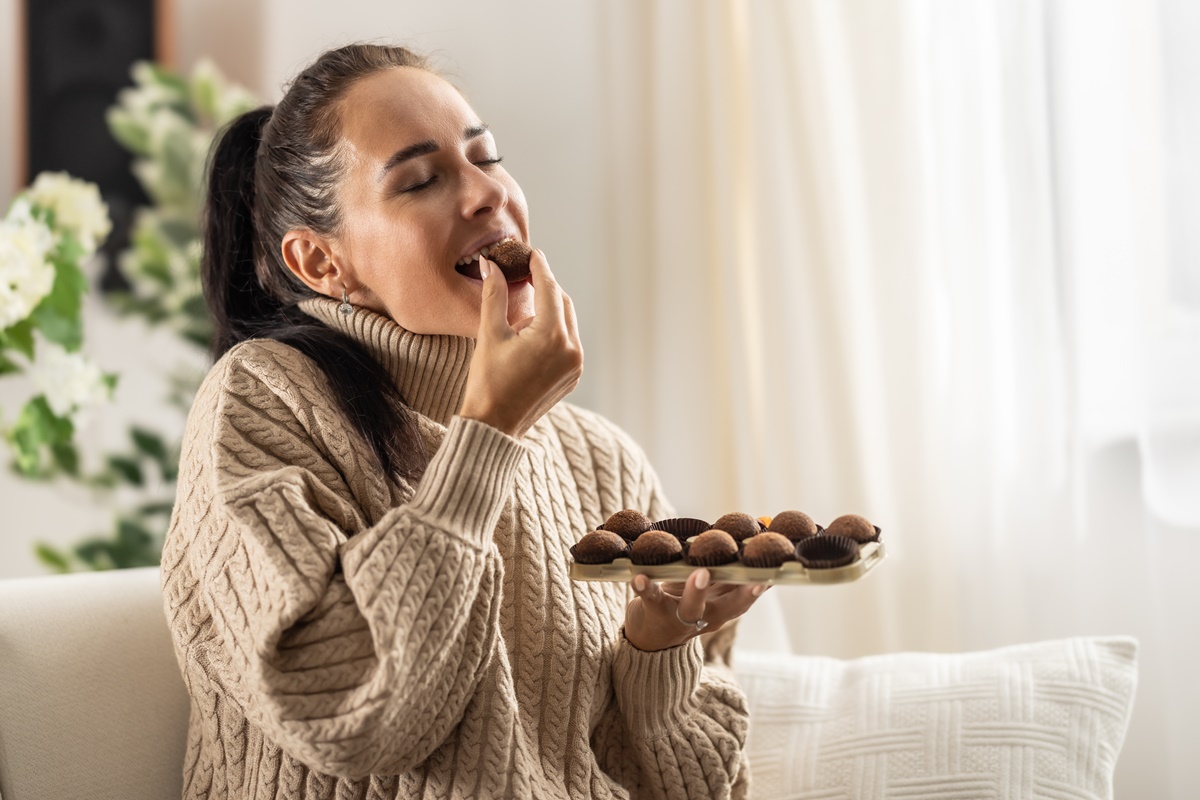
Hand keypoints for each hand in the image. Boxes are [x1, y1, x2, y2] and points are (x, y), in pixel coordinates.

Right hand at [459, 249, 583, 438]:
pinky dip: (554, 331)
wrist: (494, 426)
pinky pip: (568, 342)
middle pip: (562, 303)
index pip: (549, 289)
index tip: (531, 253)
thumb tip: (492, 265)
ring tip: (521, 312)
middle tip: (524, 276)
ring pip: (567, 322)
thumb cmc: (487, 382)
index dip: (539, 267)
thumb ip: (495, 295)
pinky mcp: (573, 376)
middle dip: (544, 288)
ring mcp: (576, 365)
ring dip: (549, 310)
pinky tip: (531, 334)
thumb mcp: (489, 334)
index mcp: (551, 336)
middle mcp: (571, 349)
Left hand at [623, 569, 767, 651]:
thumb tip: (758, 542)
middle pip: (728, 608)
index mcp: (722, 609)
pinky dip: (644, 587)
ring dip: (697, 591)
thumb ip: (731, 574)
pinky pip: (650, 599)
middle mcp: (705, 617)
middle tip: (753, 580)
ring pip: (692, 608)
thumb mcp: (712, 594)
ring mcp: (680, 617)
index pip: (747, 599)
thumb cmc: (686, 604)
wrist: (649, 638)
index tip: (776, 575)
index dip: (762, 588)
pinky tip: (638, 576)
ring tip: (700, 574)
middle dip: (743, 595)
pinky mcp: (653, 612)